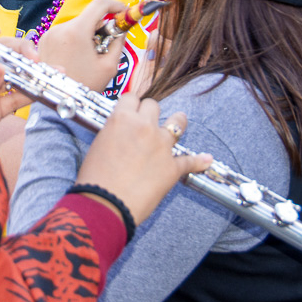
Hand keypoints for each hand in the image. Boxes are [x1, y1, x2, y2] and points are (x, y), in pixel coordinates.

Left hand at [37, 0, 128, 91]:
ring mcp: (49, 34)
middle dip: (102, 25)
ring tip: (92, 56)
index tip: (123, 12)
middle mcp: (60, 28)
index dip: (115, 4)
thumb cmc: (85, 87)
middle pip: (87, 16)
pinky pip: (65, 33)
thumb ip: (118, 42)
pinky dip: (76, 39)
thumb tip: (121, 28)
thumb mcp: (109, 66)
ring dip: (88, 34)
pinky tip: (79, 57)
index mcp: (76, 31)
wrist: (58, 102)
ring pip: (77, 25)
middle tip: (110, 42)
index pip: (99, 4)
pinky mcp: (43, 41)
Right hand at [75, 96, 211, 226]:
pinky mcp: (173, 167)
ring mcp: (161, 145)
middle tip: (147, 122)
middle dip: (150, 112)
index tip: (132, 109)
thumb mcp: (98, 145)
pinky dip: (199, 161)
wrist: (105, 203)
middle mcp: (144, 126)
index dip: (132, 104)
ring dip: (178, 122)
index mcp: (121, 119)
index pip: (131, 98)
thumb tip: (120, 133)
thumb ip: (113, 133)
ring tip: (179, 123)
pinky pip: (190, 160)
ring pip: (177, 122)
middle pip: (154, 105)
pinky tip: (206, 160)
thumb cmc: (95, 178)